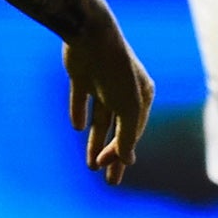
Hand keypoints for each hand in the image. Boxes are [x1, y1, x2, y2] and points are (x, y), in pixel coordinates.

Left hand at [63, 17, 153, 185]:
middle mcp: (124, 91)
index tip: (108, 168)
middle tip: (108, 181)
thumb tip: (128, 161)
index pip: (133, 132)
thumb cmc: (116, 72)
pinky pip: (81, 100)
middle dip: (112, 155)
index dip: (121, 153)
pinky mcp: (82, 76)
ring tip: (90, 165)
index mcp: (141, 97)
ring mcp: (103, 83)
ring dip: (95, 142)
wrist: (91, 36)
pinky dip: (79, 113)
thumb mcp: (128, 108)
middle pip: (119, 130)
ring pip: (100, 120)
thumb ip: (127, 137)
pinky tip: (76, 126)